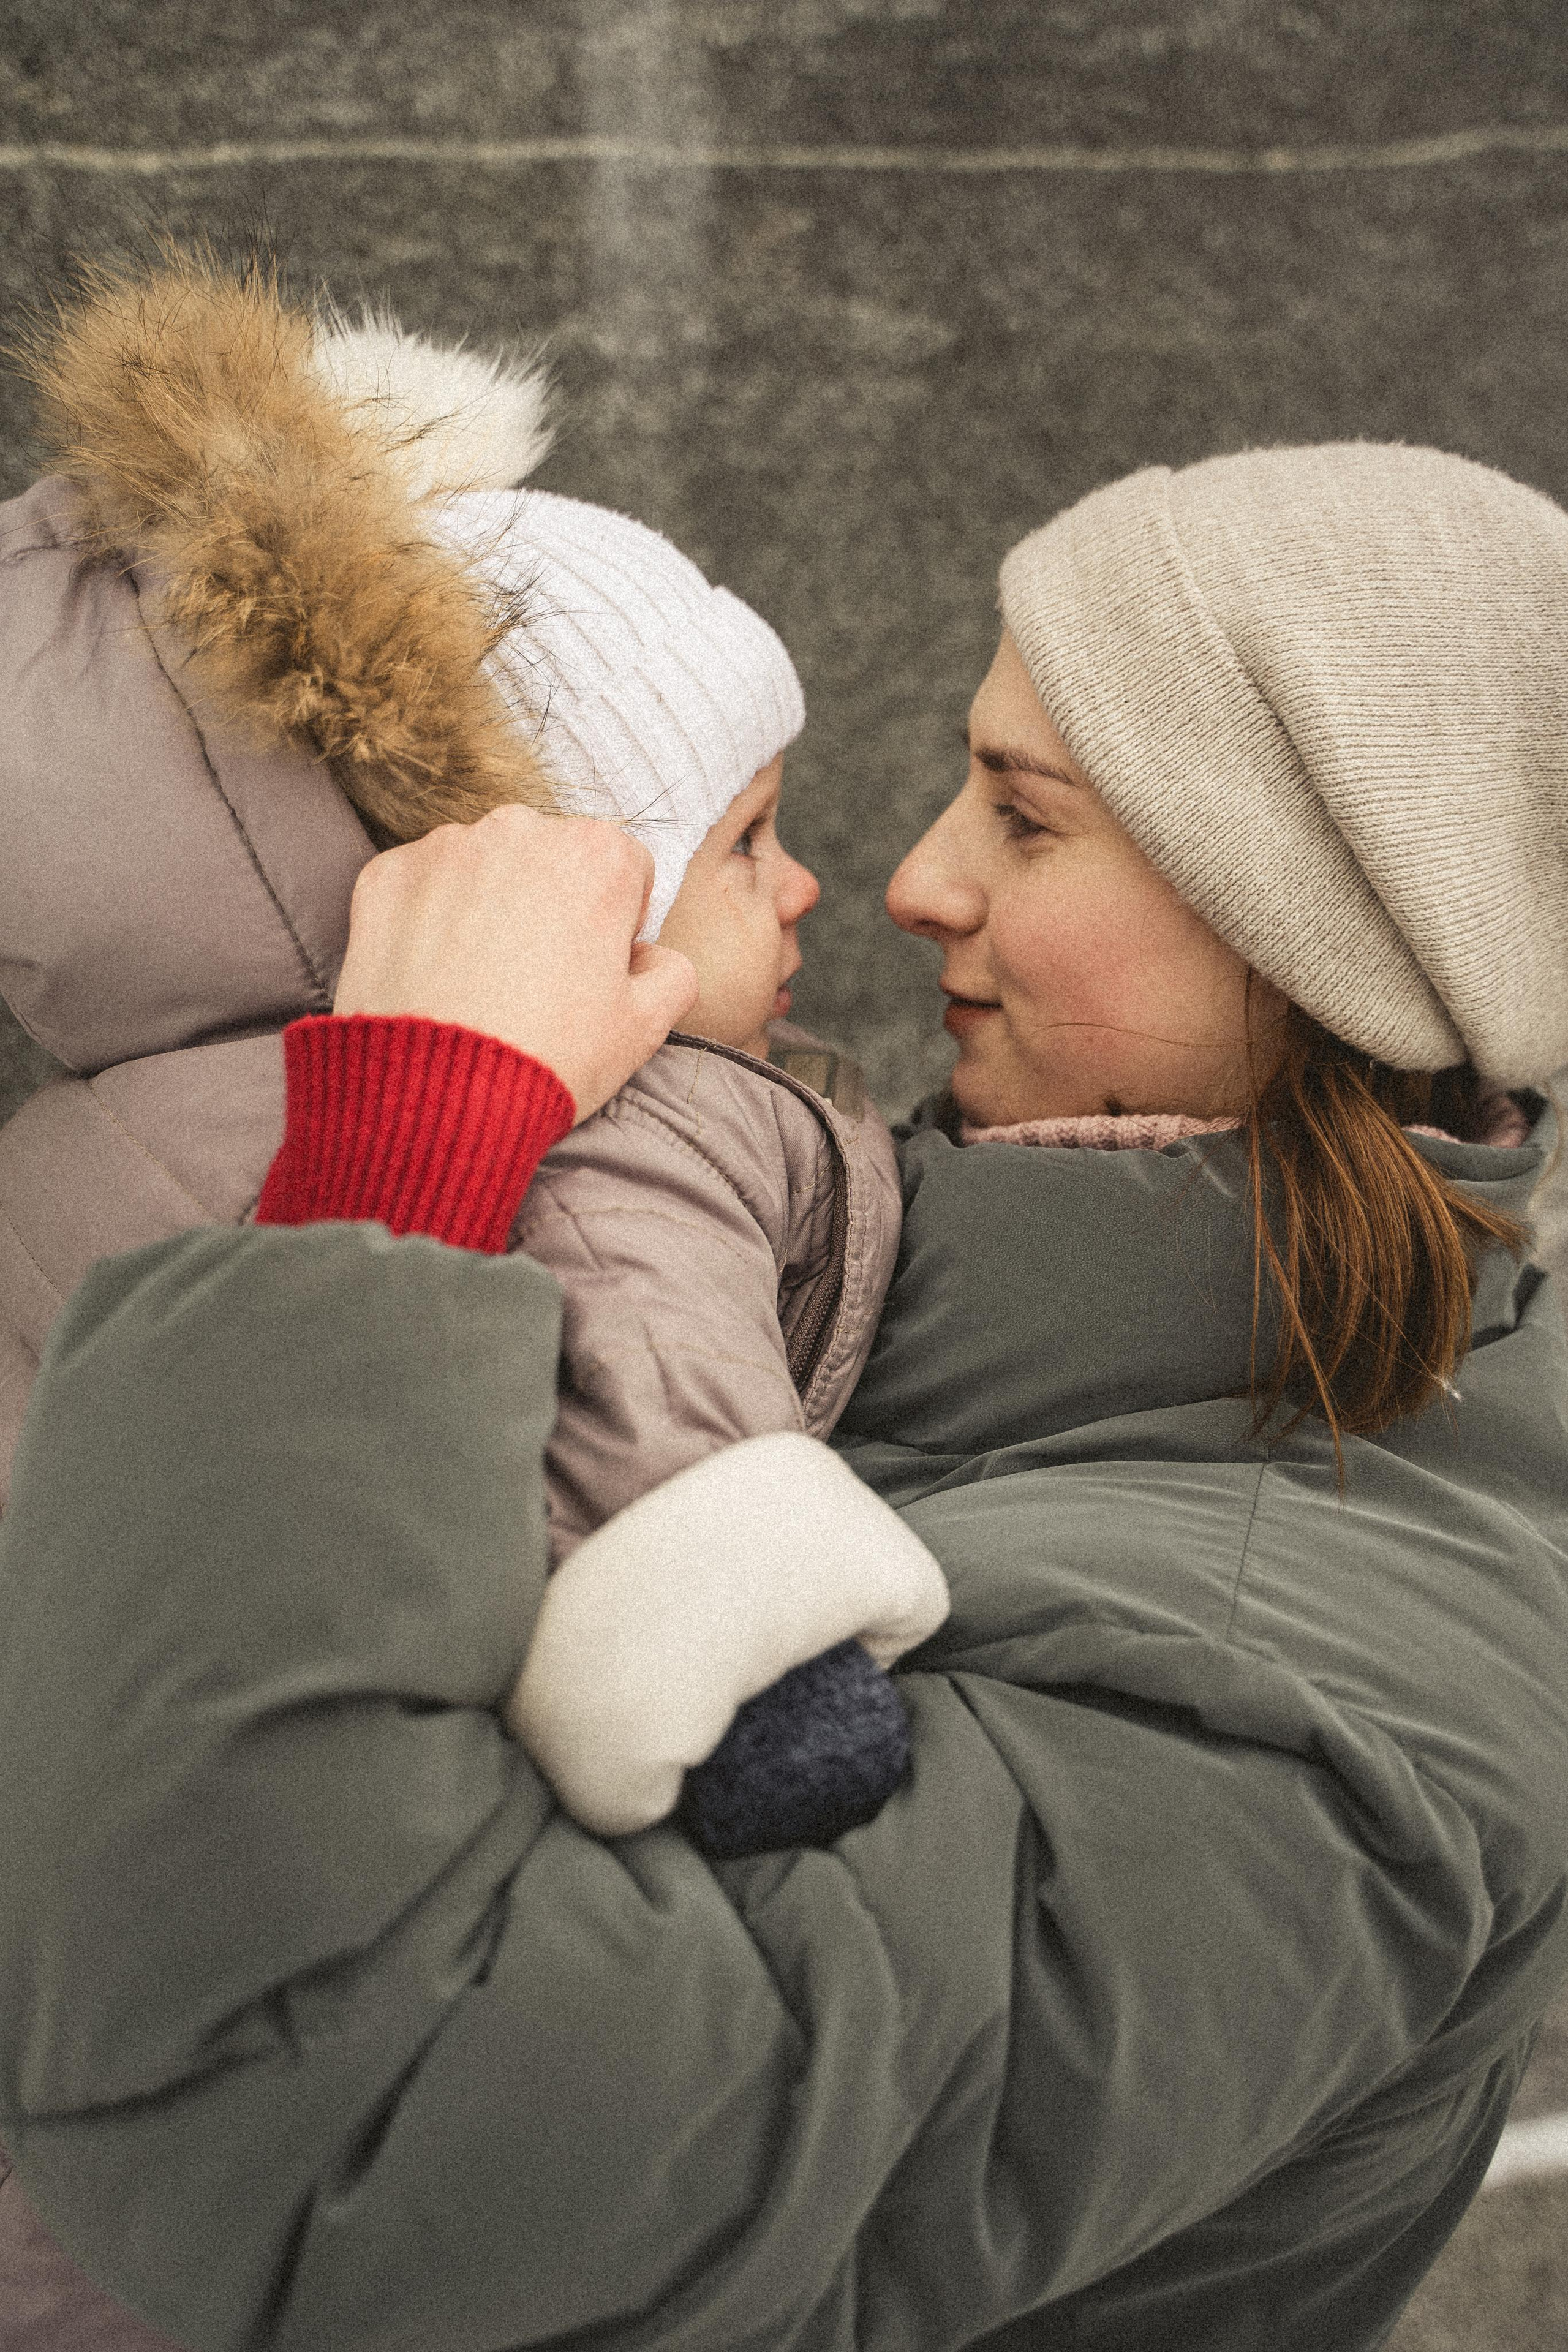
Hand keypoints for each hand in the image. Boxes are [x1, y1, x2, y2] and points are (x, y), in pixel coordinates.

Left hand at [334, 807, 698, 1120]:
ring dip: (487, 907)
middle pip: (549, 856)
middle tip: (536, 979)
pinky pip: (420, 887)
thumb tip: (650, 957)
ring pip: (481, 866)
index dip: (616, 921)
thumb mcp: (646, 1027)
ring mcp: (445, 848)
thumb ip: (672, 972)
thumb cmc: (550, 1058)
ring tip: (481, 983)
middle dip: (549, 903)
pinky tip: (437, 976)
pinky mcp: (386, 875)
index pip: (623, 867)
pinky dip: (429, 920)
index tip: (594, 966)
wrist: (438, 1096)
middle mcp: (519, 829)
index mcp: (596, 853)